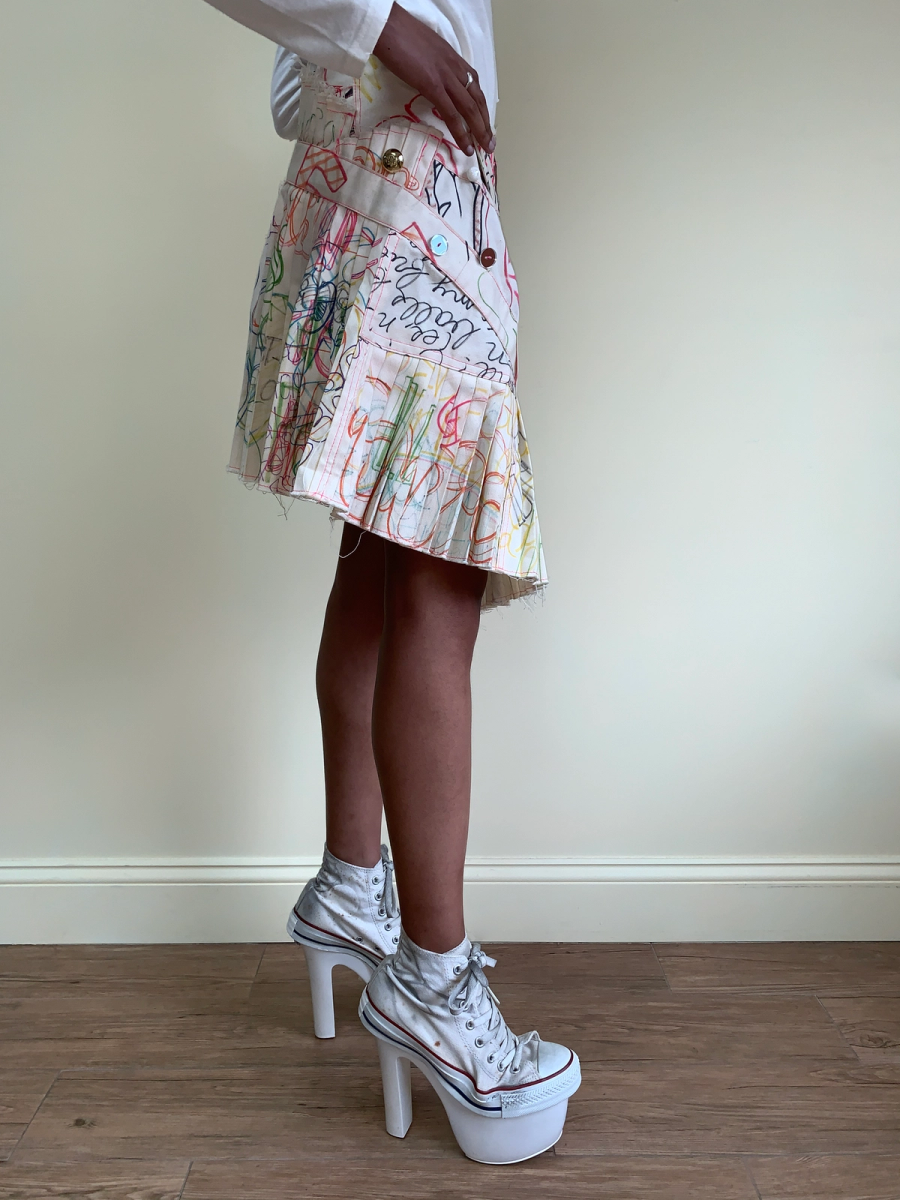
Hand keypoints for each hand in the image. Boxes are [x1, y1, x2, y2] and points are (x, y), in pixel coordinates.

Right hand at [373, 2, 494, 155]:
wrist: (389, 25)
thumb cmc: (401, 34)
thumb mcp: (426, 49)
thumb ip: (434, 65)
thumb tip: (432, 78)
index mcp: (453, 59)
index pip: (474, 86)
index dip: (481, 107)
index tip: (485, 123)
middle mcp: (455, 68)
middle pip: (476, 100)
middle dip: (485, 123)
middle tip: (489, 143)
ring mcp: (445, 77)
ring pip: (469, 109)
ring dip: (479, 131)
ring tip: (483, 149)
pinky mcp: (433, 86)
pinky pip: (452, 114)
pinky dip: (461, 132)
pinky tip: (466, 146)